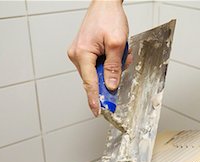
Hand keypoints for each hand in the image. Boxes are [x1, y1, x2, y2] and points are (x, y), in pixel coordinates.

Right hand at [68, 0, 130, 116]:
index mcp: (82, 54)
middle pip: (94, 78)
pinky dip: (108, 61)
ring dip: (111, 66)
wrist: (105, 2)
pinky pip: (97, 64)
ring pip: (97, 72)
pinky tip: (115, 51)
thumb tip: (110, 86)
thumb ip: (114, 67)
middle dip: (111, 74)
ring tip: (120, 51)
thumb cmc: (109, 17)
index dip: (95, 99)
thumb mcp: (118, 44)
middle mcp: (76, 55)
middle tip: (123, 60)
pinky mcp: (83, 51)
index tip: (97, 111)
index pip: (89, 83)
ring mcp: (79, 53)